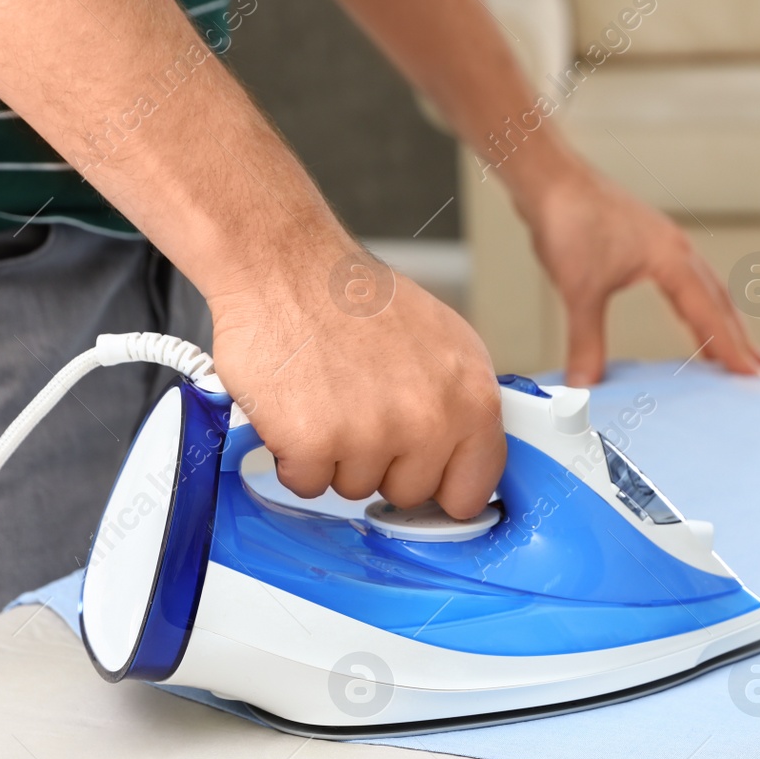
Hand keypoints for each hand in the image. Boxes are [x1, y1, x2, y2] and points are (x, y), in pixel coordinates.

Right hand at [208, 239, 505, 519]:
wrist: (284, 266)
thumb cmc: (354, 298)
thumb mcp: (441, 342)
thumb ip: (458, 404)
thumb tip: (461, 454)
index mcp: (471, 397)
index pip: (475, 487)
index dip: (444, 487)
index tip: (426, 480)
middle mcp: (429, 420)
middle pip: (410, 493)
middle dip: (382, 464)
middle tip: (359, 408)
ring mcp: (372, 435)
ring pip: (354, 489)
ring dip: (335, 457)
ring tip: (326, 398)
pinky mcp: (315, 443)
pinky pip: (306, 484)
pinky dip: (294, 456)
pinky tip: (297, 408)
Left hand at [514, 159, 759, 386]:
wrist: (552, 179)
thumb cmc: (570, 220)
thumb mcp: (580, 291)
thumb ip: (586, 340)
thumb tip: (584, 382)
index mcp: (673, 260)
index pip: (711, 315)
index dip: (732, 349)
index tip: (752, 375)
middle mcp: (678, 250)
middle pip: (721, 302)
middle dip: (742, 338)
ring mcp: (665, 243)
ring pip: (707, 289)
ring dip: (724, 320)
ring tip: (735, 349)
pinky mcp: (649, 241)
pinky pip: (688, 279)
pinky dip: (699, 303)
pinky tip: (693, 313)